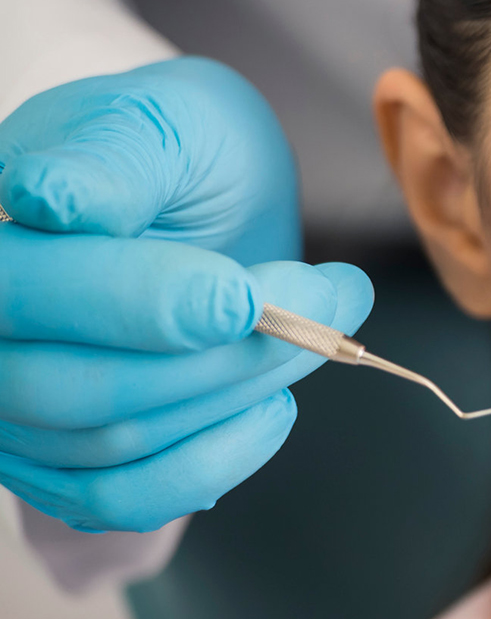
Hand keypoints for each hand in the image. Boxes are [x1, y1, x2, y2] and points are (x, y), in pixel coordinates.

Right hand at [0, 58, 371, 530]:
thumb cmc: (170, 149)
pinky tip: (272, 403)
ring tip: (323, 327)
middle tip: (330, 297)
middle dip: (220, 353)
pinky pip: (120, 499)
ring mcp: (6, 407)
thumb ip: (113, 158)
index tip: (244, 296)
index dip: (134, 303)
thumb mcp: (157, 119)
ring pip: (110, 443)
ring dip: (237, 391)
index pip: (17, 290)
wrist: (193, 195)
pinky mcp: (55, 460)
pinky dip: (211, 462)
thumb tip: (50, 199)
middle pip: (71, 387)